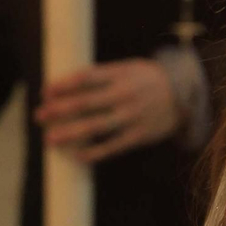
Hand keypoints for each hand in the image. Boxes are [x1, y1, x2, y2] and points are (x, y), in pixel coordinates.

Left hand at [35, 59, 181, 163]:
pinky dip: (94, 153)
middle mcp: (124, 95)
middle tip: (39, 115)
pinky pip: (113, 146)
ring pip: (95, 126)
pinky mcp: (139, 135)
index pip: (86, 78)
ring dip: (70, 133)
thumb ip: (101, 75)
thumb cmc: (148, 80)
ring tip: (49, 138)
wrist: (186, 95)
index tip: (45, 92)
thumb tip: (65, 86)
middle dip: (59, 110)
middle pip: (85, 103)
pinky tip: (76, 156)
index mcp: (120, 75)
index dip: (63, 85)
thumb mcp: (128, 68)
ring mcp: (132, 116)